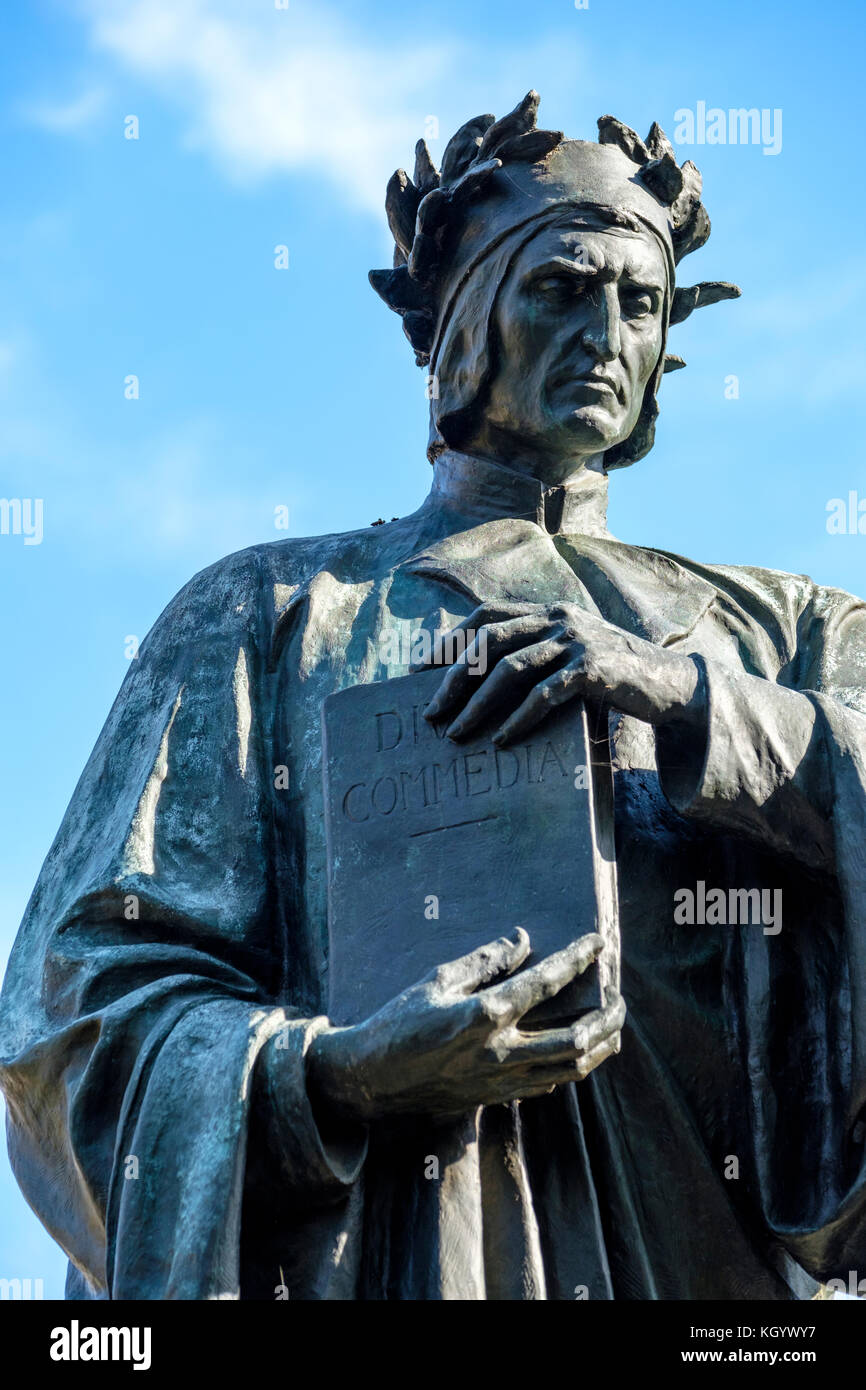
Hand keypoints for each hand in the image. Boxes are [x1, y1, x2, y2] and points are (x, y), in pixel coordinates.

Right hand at [306, 929, 623, 1124]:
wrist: (373, 1080)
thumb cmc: (399, 1022)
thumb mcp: (438, 979)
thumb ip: (485, 960)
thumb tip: (522, 939)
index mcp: (484, 1015)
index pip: (545, 981)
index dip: (576, 958)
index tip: (597, 942)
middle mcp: (500, 1052)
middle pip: (576, 1039)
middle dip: (608, 1017)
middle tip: (619, 997)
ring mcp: (502, 1080)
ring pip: (571, 1069)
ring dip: (600, 1046)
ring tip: (612, 1025)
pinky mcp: (498, 1097)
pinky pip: (550, 1084)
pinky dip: (572, 1066)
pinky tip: (577, 1049)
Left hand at [413, 599, 706, 744]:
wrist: (672, 684)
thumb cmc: (614, 677)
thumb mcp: (571, 656)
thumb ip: (536, 658)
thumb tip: (476, 688)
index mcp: (549, 611)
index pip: (485, 616)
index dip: (450, 641)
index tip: (420, 671)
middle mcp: (560, 619)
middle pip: (489, 642)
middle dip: (452, 678)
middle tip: (430, 713)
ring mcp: (577, 641)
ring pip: (510, 669)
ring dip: (476, 705)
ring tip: (456, 733)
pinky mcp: (594, 669)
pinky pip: (544, 694)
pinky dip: (518, 719)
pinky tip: (502, 741)